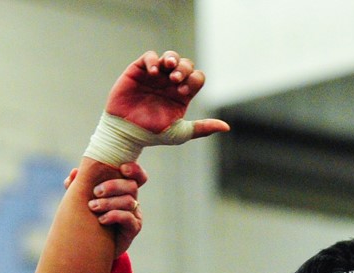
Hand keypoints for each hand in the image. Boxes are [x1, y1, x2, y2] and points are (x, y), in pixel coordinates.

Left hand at [67, 161, 147, 251]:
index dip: (134, 170)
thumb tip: (74, 172)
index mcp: (122, 189)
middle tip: (96, 192)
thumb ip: (77, 185)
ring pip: (129, 201)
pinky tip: (101, 219)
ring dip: (109, 202)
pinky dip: (114, 216)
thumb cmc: (89, 218)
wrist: (93, 247)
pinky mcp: (133, 228)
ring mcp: (134, 214)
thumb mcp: (81, 199)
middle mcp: (131, 200)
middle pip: (132, 185)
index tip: (122, 168)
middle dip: (113, 186)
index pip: (137, 175)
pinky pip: (128, 218)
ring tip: (92, 207)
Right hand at [106, 50, 227, 138]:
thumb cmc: (153, 134)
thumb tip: (226, 127)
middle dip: (184, 69)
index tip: (183, 92)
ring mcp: (155, 75)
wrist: (126, 133)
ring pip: (170, 57)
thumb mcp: (180, 133)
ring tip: (169, 67)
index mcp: (183, 94)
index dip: (193, 81)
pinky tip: (153, 72)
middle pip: (186, 64)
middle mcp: (171, 82)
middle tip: (176, 80)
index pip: (196, 78)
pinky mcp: (139, 70)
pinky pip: (149, 57)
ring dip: (172, 59)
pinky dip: (153, 60)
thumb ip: (202, 128)